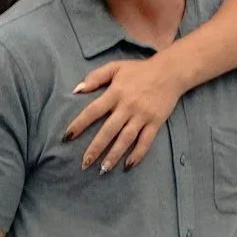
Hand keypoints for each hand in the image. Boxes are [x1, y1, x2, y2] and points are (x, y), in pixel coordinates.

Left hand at [64, 55, 183, 169]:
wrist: (170, 72)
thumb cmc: (139, 70)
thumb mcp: (115, 67)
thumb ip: (95, 77)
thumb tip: (76, 90)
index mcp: (115, 92)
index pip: (93, 111)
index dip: (79, 124)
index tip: (67, 137)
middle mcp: (127, 106)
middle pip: (108, 130)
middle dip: (95, 148)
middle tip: (84, 164)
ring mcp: (142, 115)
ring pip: (126, 139)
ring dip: (114, 155)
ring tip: (103, 170)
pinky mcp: (155, 122)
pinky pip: (145, 141)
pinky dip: (137, 154)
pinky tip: (128, 165)